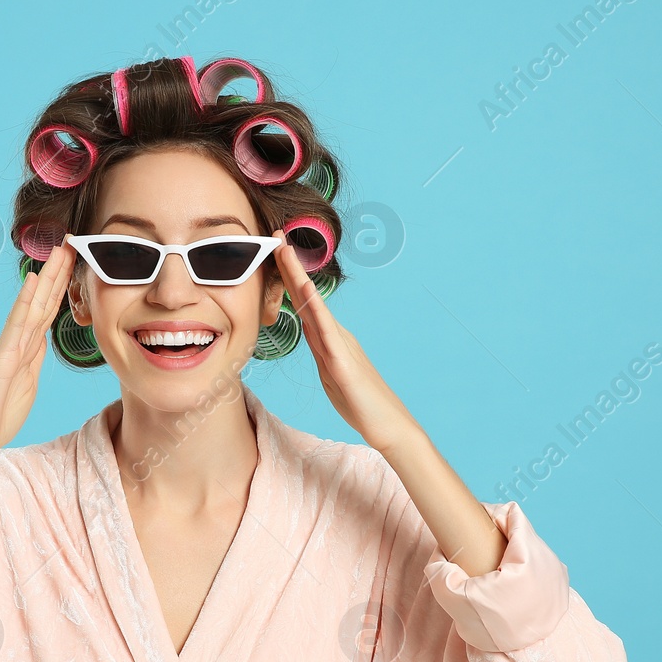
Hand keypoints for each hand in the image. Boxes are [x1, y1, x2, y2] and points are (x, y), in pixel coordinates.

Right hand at [0, 238, 76, 464]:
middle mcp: (15, 341)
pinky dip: (25, 304)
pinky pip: (17, 329)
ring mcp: (8, 349)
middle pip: (42, 301)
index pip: (48, 310)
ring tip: (57, 250)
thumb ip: (33, 358)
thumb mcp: (26, 383)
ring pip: (31, 307)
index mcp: (24, 347)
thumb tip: (42, 337)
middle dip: (58, 271)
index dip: (61, 284)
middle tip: (71, 240)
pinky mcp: (3, 363)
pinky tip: (33, 283)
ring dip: (46, 278)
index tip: (74, 259)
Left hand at [271, 231, 419, 454]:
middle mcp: (336, 335)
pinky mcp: (344, 364)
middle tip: (274, 236)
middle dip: (289, 266)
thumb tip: (308, 331)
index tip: (273, 253)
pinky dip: (314, 309)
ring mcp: (341, 347)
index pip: (303, 304)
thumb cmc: (360, 403)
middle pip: (307, 297)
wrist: (388, 425)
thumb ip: (321, 349)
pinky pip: (326, 332)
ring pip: (314, 306)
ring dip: (298, 277)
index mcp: (330, 339)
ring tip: (284, 252)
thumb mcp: (331, 373)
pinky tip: (305, 292)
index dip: (288, 279)